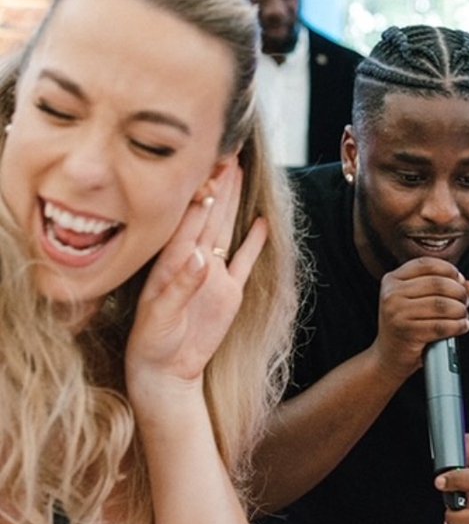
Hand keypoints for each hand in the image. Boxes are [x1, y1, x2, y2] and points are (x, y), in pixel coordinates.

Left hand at [125, 159, 266, 401]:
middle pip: (209, 214)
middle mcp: (193, 261)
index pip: (188, 219)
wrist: (167, 372)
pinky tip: (260, 222)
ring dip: (234, 202)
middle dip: (219, 184)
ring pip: (226, 230)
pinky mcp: (229, 292)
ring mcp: (213, 275)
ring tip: (242, 172)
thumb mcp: (162, 317)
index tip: (210, 165)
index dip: (200, 192)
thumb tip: (200, 256)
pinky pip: (244, 261)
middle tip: (229, 151)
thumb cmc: (153, 344)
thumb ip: (180, 286)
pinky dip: (253, 242)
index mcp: (172, 262)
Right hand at [373, 257, 468, 381]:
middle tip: (465, 301)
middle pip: (438, 283)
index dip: (449, 270)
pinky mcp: (407, 332)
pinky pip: (441, 326)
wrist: (388, 357)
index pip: (426, 264)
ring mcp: (397, 313)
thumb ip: (444, 289)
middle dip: (459, 292)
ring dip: (460, 310)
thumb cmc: (407, 327)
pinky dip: (458, 326)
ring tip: (463, 315)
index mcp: (392, 280)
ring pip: (442, 304)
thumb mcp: (419, 302)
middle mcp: (392, 293)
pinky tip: (462, 326)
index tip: (460, 280)